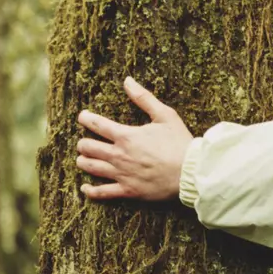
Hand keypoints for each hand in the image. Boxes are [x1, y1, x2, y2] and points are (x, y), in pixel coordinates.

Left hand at [76, 77, 193, 201]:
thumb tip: (127, 80)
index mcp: (126, 135)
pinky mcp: (128, 191)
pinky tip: (85, 188)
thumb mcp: (165, 115)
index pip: (97, 124)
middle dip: (83, 143)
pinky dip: (90, 191)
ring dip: (83, 162)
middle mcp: (119, 155)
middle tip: (84, 142)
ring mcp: (121, 174)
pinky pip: (102, 193)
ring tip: (82, 160)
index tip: (82, 117)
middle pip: (88, 147)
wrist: (190, 172)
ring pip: (91, 168)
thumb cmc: (179, 143)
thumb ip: (144, 98)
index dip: (86, 119)